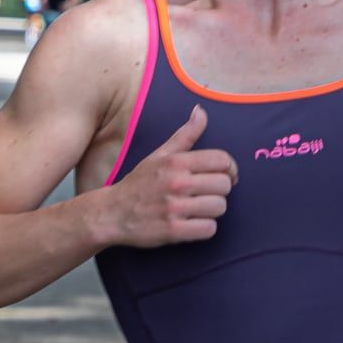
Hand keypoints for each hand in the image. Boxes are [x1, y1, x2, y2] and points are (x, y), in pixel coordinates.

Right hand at [108, 102, 236, 245]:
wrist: (112, 213)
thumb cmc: (139, 184)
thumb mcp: (159, 155)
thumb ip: (185, 135)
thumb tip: (201, 111)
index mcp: (176, 161)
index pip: (222, 160)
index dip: (229, 169)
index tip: (224, 176)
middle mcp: (176, 182)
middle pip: (224, 185)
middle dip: (219, 191)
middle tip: (206, 195)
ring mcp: (175, 208)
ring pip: (219, 207)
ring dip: (212, 211)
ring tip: (197, 210)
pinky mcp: (173, 231)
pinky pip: (209, 229)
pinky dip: (204, 228)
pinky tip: (193, 224)